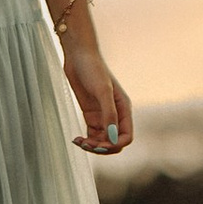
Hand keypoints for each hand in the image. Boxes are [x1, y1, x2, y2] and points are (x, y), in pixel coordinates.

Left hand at [64, 40, 132, 157]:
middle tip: (87, 145)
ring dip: (92, 146)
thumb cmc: (93, 69)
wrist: (78, 56)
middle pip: (114, 142)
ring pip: (102, 140)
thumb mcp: (102, 91)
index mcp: (123, 109)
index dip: (115, 144)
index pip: (126, 137)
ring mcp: (102, 115)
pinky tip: (76, 139)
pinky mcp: (91, 114)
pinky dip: (85, 140)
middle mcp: (115, 114)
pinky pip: (92, 135)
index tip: (100, 144)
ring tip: (79, 142)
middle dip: (102, 147)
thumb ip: (109, 114)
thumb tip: (113, 138)